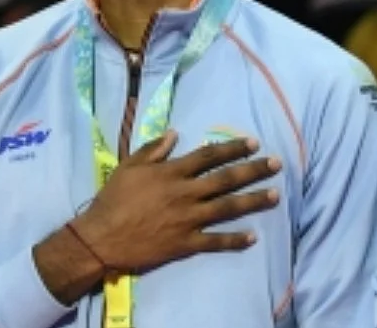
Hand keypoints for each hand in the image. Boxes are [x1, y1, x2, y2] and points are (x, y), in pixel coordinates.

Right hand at [73, 131, 280, 271]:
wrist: (100, 238)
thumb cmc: (113, 199)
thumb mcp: (129, 167)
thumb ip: (153, 150)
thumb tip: (174, 133)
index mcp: (172, 172)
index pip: (209, 156)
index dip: (232, 148)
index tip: (253, 143)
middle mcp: (185, 193)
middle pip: (226, 179)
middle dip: (253, 170)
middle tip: (276, 164)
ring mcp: (188, 219)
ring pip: (227, 207)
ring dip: (253, 201)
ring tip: (275, 195)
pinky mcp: (185, 243)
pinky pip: (214, 241)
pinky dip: (234, 240)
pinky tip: (253, 237)